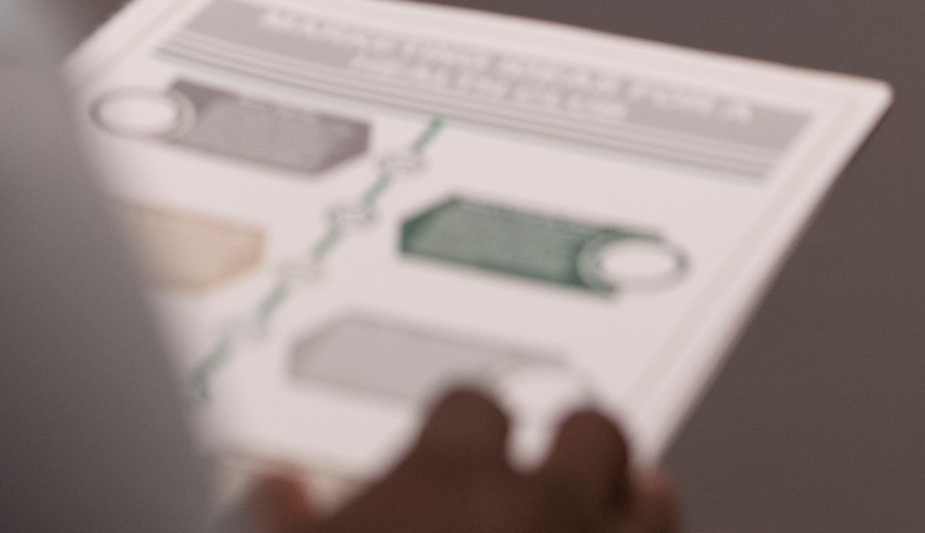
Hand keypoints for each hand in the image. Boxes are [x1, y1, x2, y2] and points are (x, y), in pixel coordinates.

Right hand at [244, 392, 676, 532]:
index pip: (473, 404)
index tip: (465, 455)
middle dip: (579, 450)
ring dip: (636, 503)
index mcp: (445, 482)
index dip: (470, 431)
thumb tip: (272, 493)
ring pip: (652, 497)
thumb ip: (284, 528)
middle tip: (564, 475)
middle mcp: (534, 508)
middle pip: (590, 430)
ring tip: (630, 508)